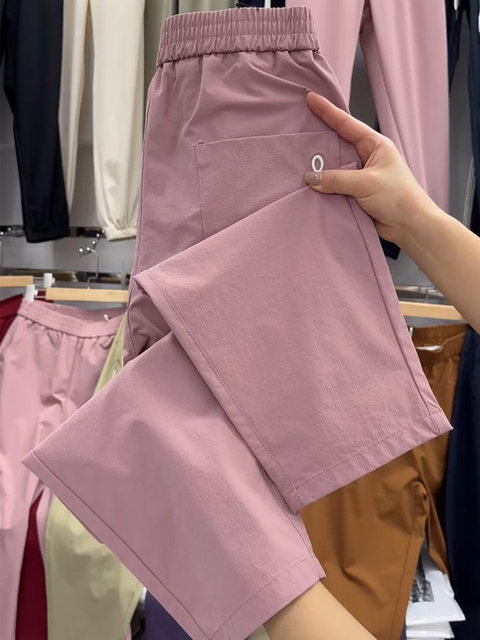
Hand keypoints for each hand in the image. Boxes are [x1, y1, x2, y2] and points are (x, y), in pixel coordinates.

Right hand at [303, 92, 433, 245]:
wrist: (410, 226)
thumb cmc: (398, 197)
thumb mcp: (366, 182)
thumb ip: (336, 179)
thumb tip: (310, 177)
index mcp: (374, 145)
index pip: (346, 124)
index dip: (327, 111)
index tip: (310, 98)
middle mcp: (366, 158)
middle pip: (337, 144)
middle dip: (319, 138)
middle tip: (297, 128)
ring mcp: (360, 176)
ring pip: (334, 168)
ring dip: (319, 167)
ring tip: (296, 159)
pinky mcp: (355, 194)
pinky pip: (334, 187)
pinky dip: (323, 187)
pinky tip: (308, 186)